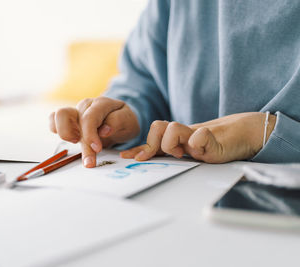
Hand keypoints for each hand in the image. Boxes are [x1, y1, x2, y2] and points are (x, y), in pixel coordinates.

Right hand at [49, 97, 139, 166]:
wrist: (121, 120)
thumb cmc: (124, 121)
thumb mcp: (129, 121)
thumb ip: (117, 122)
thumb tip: (104, 130)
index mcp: (101, 103)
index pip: (89, 117)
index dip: (90, 135)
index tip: (97, 149)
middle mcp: (86, 105)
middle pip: (70, 116)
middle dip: (78, 139)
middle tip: (90, 156)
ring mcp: (76, 111)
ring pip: (57, 116)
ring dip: (64, 133)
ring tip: (76, 142)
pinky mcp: (69, 119)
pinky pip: (53, 120)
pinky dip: (56, 130)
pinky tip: (70, 139)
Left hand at [120, 112, 275, 162]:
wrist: (243, 134)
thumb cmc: (215, 146)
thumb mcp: (190, 154)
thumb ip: (170, 154)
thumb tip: (145, 159)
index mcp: (176, 140)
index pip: (152, 140)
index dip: (139, 148)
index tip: (125, 157)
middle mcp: (182, 135)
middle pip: (156, 128)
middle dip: (155, 144)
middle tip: (169, 154)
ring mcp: (195, 134)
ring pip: (171, 129)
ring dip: (174, 144)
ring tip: (186, 152)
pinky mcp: (211, 135)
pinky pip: (199, 136)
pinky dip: (200, 144)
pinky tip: (205, 150)